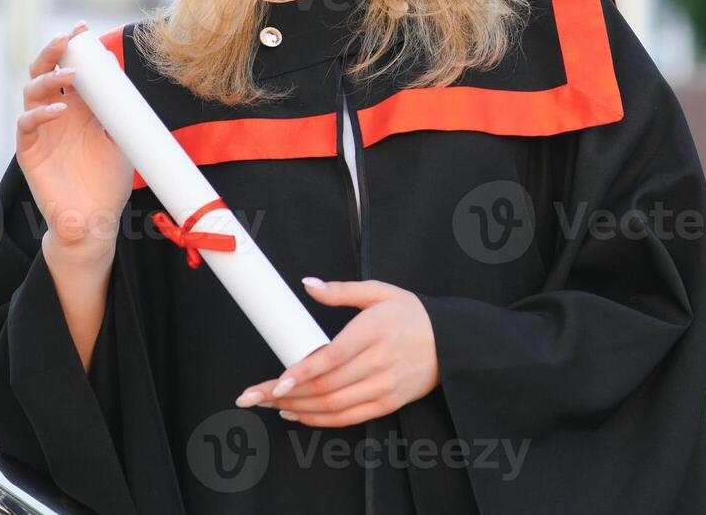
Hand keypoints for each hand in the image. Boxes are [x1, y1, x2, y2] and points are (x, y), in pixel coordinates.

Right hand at [18, 23, 133, 252]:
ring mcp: (41, 132)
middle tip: (67, 38)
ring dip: (49, 80)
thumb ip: (118, 112)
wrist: (96, 220)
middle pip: (45, 73)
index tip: (84, 29)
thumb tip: (122, 80)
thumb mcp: (120, 140)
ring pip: (32, 93)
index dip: (75, 50)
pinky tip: (60, 111)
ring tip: (71, 76)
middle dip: (54, 53)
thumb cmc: (108, 182)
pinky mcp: (29, 152)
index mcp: (79, 109)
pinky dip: (40, 115)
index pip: (72, 70)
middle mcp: (56, 115)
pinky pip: (26, 125)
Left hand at [235, 279, 438, 426]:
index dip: (301, 372)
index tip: (275, 381)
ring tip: (270, 403)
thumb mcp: (380, 292)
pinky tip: (297, 413)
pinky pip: (347, 418)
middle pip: (325, 386)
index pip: (331, 357)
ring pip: (332, 405)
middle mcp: (378, 362)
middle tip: (254, 395)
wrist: (451, 341)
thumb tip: (308, 284)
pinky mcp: (387, 403)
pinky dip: (319, 420)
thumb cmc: (413, 314)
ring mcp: (384, 386)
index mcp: (373, 331)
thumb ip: (341, 291)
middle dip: (284, 394)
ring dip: (296, 408)